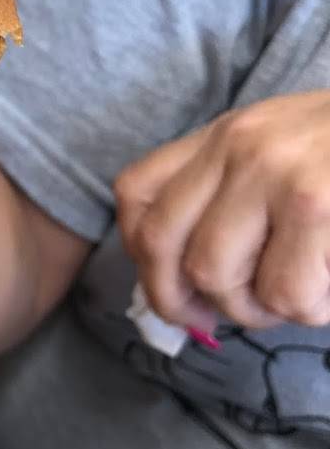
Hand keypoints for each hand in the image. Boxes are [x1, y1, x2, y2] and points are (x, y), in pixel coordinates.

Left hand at [115, 92, 329, 330]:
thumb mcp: (287, 155)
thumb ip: (232, 202)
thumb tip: (186, 294)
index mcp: (226, 133)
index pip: (136, 193)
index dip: (142, 256)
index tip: (176, 291)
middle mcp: (240, 144)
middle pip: (165, 247)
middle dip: (189, 302)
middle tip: (236, 315)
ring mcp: (276, 172)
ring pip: (221, 279)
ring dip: (263, 308)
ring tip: (307, 290)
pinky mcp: (317, 205)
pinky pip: (286, 293)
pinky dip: (315, 307)